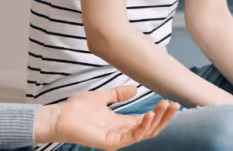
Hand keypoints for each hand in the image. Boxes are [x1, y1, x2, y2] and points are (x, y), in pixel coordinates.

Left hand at [34, 86, 178, 149]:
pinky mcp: (110, 143)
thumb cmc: (76, 108)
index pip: (147, 120)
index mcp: (121, 123)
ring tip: (164, 107)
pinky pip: (131, 137)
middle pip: (150, 128)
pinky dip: (142, 126)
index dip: (159, 112)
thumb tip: (135, 89)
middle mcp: (122, 132)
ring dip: (156, 120)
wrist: (58, 115)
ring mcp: (117, 138)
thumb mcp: (102, 97)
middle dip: (164, 117)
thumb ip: (118, 94)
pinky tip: (148, 114)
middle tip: (174, 104)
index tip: (170, 101)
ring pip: (144, 133)